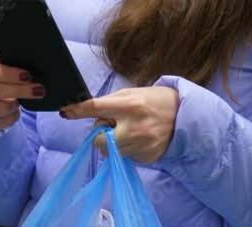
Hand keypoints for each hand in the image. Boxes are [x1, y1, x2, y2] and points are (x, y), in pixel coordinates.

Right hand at [0, 58, 44, 135]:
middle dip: (21, 90)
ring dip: (17, 103)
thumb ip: (4, 63)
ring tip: (20, 99)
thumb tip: (27, 59)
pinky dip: (14, 115)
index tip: (28, 76)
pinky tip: (15, 110)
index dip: (11, 74)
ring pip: (3, 108)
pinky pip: (4, 122)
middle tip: (38, 89)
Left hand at [61, 87, 179, 163]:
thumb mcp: (133, 94)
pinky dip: (128, 149)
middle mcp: (134, 127)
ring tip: (131, 131)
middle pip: (98, 140)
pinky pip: (125, 157)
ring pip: (110, 152)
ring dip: (114, 143)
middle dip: (101, 134)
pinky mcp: (147, 158)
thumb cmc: (155, 101)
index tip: (66, 112)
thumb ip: (111, 103)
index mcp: (130, 105)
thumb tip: (87, 113)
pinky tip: (141, 139)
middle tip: (115, 124)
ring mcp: (141, 145)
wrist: (186, 116)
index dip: (78, 110)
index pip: (97, 108)